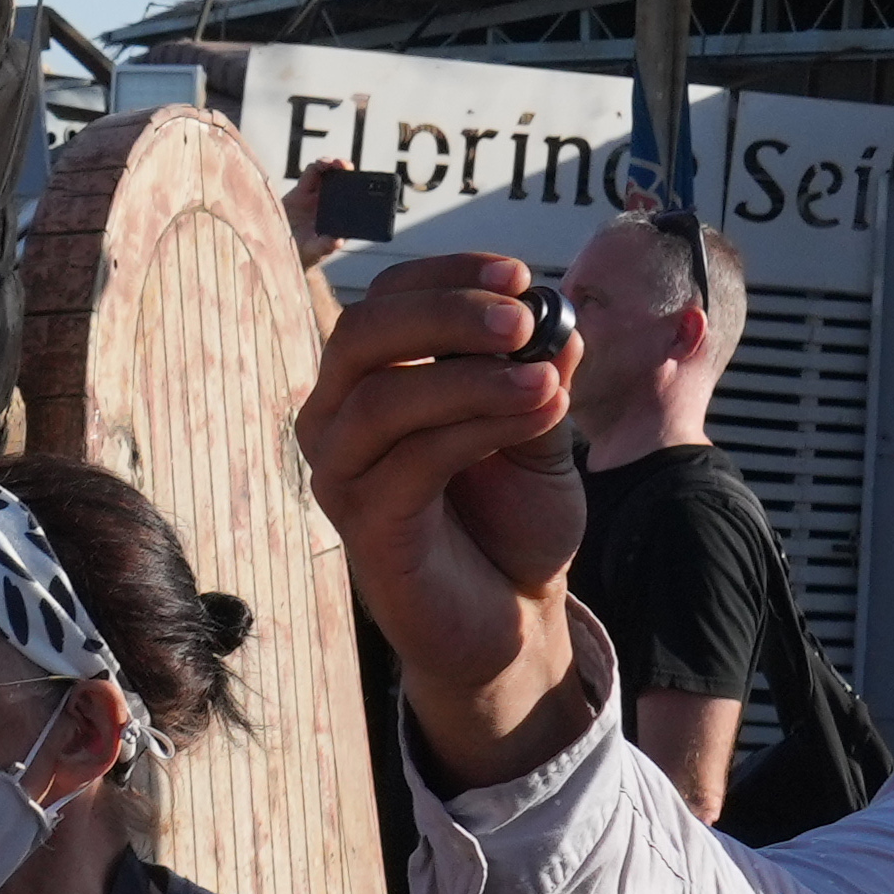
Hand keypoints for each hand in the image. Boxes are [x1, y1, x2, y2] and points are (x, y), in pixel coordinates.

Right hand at [298, 254, 586, 780]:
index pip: (390, 296)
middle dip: (447, 313)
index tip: (522, 274)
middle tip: (524, 318)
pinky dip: (476, 427)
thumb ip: (538, 373)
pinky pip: (410, 459)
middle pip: (364, 331)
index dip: (450, 274)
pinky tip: (534, 416)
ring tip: (546, 381)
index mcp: (371, 377)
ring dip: (470, 377)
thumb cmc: (513, 519)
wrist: (511, 619)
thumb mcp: (538, 427)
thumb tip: (555, 317)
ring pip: (383, 395)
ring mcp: (341, 470)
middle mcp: (338, 415)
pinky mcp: (362, 524)